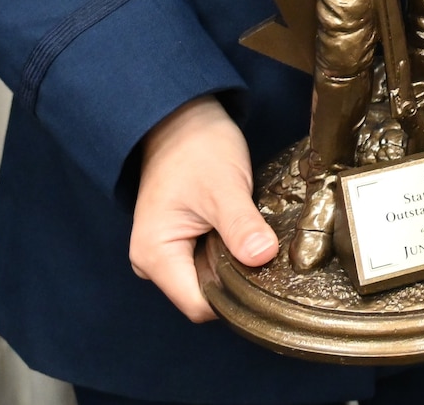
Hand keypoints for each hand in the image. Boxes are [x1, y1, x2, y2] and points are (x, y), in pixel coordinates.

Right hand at [128, 95, 275, 322]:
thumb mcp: (223, 186)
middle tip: (268, 253)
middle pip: (204, 295)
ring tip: (258, 239)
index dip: (234, 297)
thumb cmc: (197, 148)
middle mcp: (154, 263)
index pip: (199, 305)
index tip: (266, 275)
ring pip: (209, 278)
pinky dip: (230, 251)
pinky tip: (248, 234)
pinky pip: (209, 260)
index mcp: (155, 257)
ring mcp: (167, 253)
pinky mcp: (181, 241)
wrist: (183, 119)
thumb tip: (262, 258)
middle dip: (237, 280)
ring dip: (235, 264)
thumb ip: (240, 225)